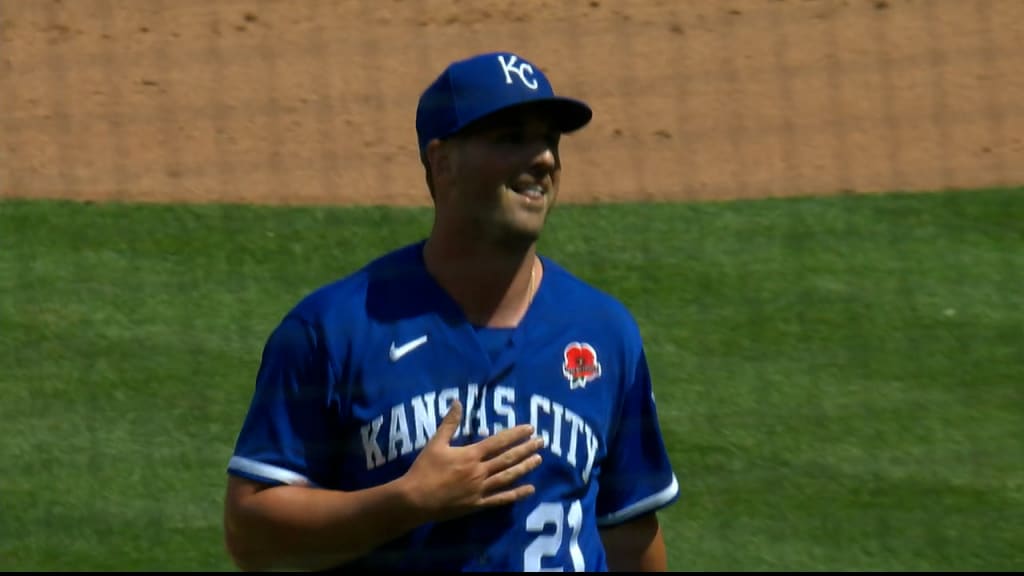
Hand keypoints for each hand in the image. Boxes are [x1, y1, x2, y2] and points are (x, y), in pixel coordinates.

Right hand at [400, 399, 543, 522]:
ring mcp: (480, 489)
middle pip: (508, 459)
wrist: (415, 500)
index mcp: (470, 455)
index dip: (515, 434)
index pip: (498, 442)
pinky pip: (501, 499)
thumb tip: (458, 402)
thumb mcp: (435, 443)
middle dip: (526, 449)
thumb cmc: (424, 469)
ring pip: (508, 477)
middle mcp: (479, 471)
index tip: (530, 428)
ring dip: (525, 468)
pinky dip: (516, 494)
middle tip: (542, 442)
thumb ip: (449, 423)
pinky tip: (530, 489)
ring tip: (539, 460)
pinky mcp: (478, 504)